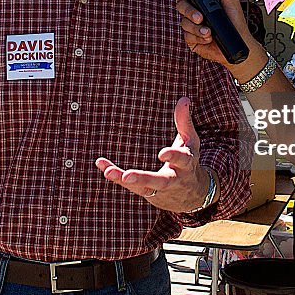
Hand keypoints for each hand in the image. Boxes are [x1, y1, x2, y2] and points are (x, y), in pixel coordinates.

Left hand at [96, 98, 211, 212]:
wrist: (191, 196)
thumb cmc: (188, 162)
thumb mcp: (190, 142)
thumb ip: (184, 122)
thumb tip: (184, 98)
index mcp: (186, 164)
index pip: (181, 160)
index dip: (173, 156)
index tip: (162, 154)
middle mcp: (174, 179)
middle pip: (160, 181)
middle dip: (144, 178)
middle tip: (128, 176)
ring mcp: (159, 189)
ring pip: (142, 187)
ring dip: (124, 181)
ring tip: (109, 172)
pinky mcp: (146, 192)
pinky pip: (130, 186)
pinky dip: (116, 176)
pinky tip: (103, 168)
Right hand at [168, 0, 264, 81]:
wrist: (239, 45)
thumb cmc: (236, 23)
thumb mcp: (229, 0)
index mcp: (202, 2)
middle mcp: (195, 13)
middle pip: (181, 6)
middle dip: (189, 11)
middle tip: (200, 17)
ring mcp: (193, 26)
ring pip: (184, 23)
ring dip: (197, 28)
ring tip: (209, 31)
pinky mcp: (192, 39)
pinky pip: (187, 36)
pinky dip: (198, 37)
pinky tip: (208, 38)